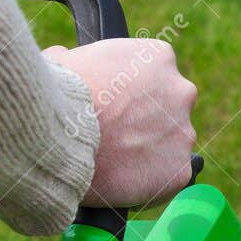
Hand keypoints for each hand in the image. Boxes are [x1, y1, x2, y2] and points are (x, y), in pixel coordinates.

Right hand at [46, 38, 196, 208]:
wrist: (59, 137)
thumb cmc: (58, 96)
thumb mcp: (64, 61)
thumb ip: (79, 62)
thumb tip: (65, 62)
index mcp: (158, 58)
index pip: (156, 74)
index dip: (133, 93)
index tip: (117, 106)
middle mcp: (180, 92)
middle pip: (169, 109)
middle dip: (146, 122)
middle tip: (117, 136)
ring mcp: (182, 133)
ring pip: (171, 144)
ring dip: (149, 151)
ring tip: (115, 162)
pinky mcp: (178, 171)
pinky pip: (168, 178)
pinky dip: (150, 182)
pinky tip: (124, 181)